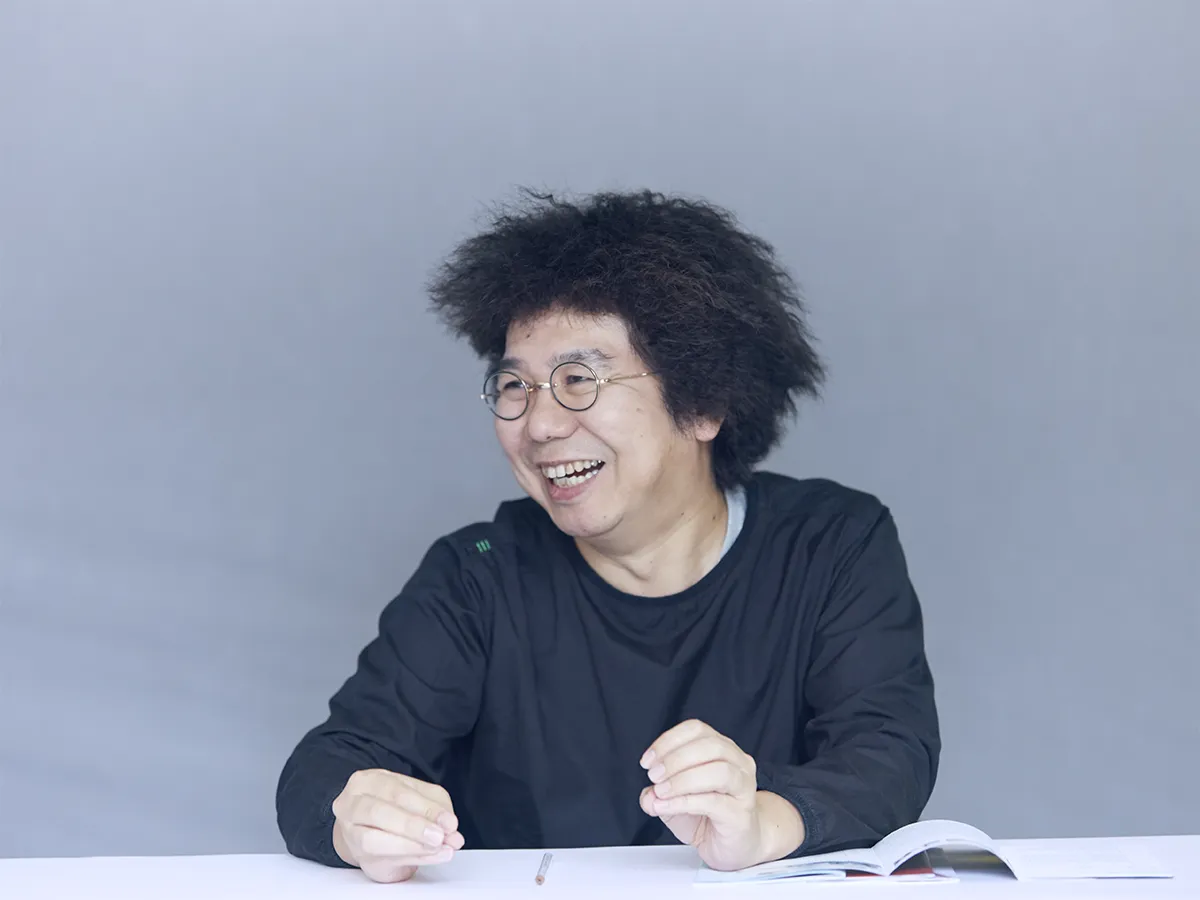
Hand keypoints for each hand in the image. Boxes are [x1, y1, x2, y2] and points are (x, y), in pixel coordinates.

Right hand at [331, 768, 464, 882]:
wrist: (367, 829)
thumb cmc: (394, 807)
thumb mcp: (417, 796)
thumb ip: (435, 806)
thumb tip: (450, 827)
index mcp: (366, 781)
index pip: (396, 791)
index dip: (425, 807)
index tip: (450, 822)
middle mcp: (352, 805)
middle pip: (380, 813)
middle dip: (414, 826)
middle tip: (441, 836)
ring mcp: (350, 833)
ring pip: (373, 840)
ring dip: (411, 845)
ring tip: (438, 847)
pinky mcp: (358, 856)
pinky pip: (382, 858)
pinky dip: (413, 857)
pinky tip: (433, 856)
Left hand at [639, 719, 801, 870]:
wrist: (737, 844)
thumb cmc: (709, 816)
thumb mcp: (674, 801)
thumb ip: (657, 794)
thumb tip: (648, 796)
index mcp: (721, 749)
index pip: (697, 730)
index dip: (669, 740)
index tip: (648, 760)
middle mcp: (738, 763)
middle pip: (710, 746)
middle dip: (675, 759)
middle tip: (653, 776)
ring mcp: (744, 788)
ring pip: (719, 770)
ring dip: (683, 779)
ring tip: (661, 792)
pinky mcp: (741, 814)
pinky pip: (714, 802)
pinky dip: (685, 802)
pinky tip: (667, 806)